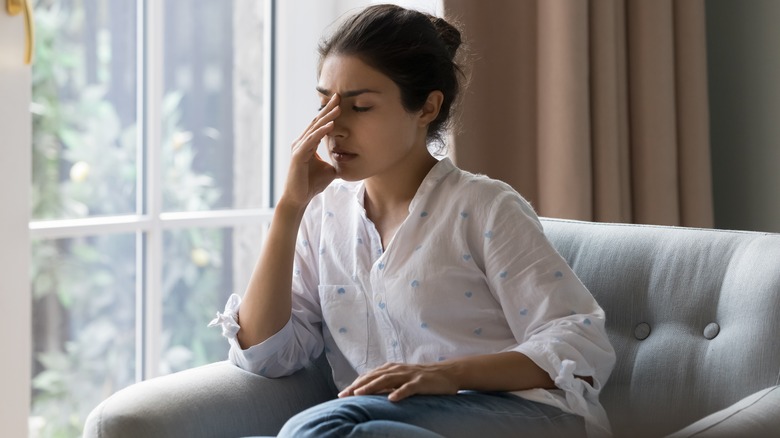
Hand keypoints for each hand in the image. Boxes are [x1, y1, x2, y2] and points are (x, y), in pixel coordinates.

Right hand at [280, 93, 340, 208]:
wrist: (299, 198)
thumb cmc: (312, 184)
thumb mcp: (330, 170)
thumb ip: (336, 162)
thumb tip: (350, 161)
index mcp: (308, 144)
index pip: (320, 125)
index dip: (329, 113)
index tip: (340, 102)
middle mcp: (301, 143)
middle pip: (316, 122)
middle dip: (328, 109)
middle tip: (338, 96)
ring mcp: (299, 148)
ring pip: (314, 129)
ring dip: (327, 118)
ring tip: (338, 108)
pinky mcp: (298, 156)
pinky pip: (311, 141)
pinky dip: (321, 132)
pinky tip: (331, 125)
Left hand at [338, 362, 459, 401]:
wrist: (447, 373)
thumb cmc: (423, 378)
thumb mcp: (402, 379)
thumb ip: (388, 383)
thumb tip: (370, 392)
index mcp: (392, 368)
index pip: (370, 376)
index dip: (355, 384)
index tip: (342, 394)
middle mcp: (398, 369)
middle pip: (374, 377)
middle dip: (358, 386)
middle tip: (344, 395)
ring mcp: (409, 375)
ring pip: (387, 380)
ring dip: (372, 387)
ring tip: (360, 394)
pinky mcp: (421, 382)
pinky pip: (408, 388)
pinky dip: (399, 392)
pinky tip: (391, 399)